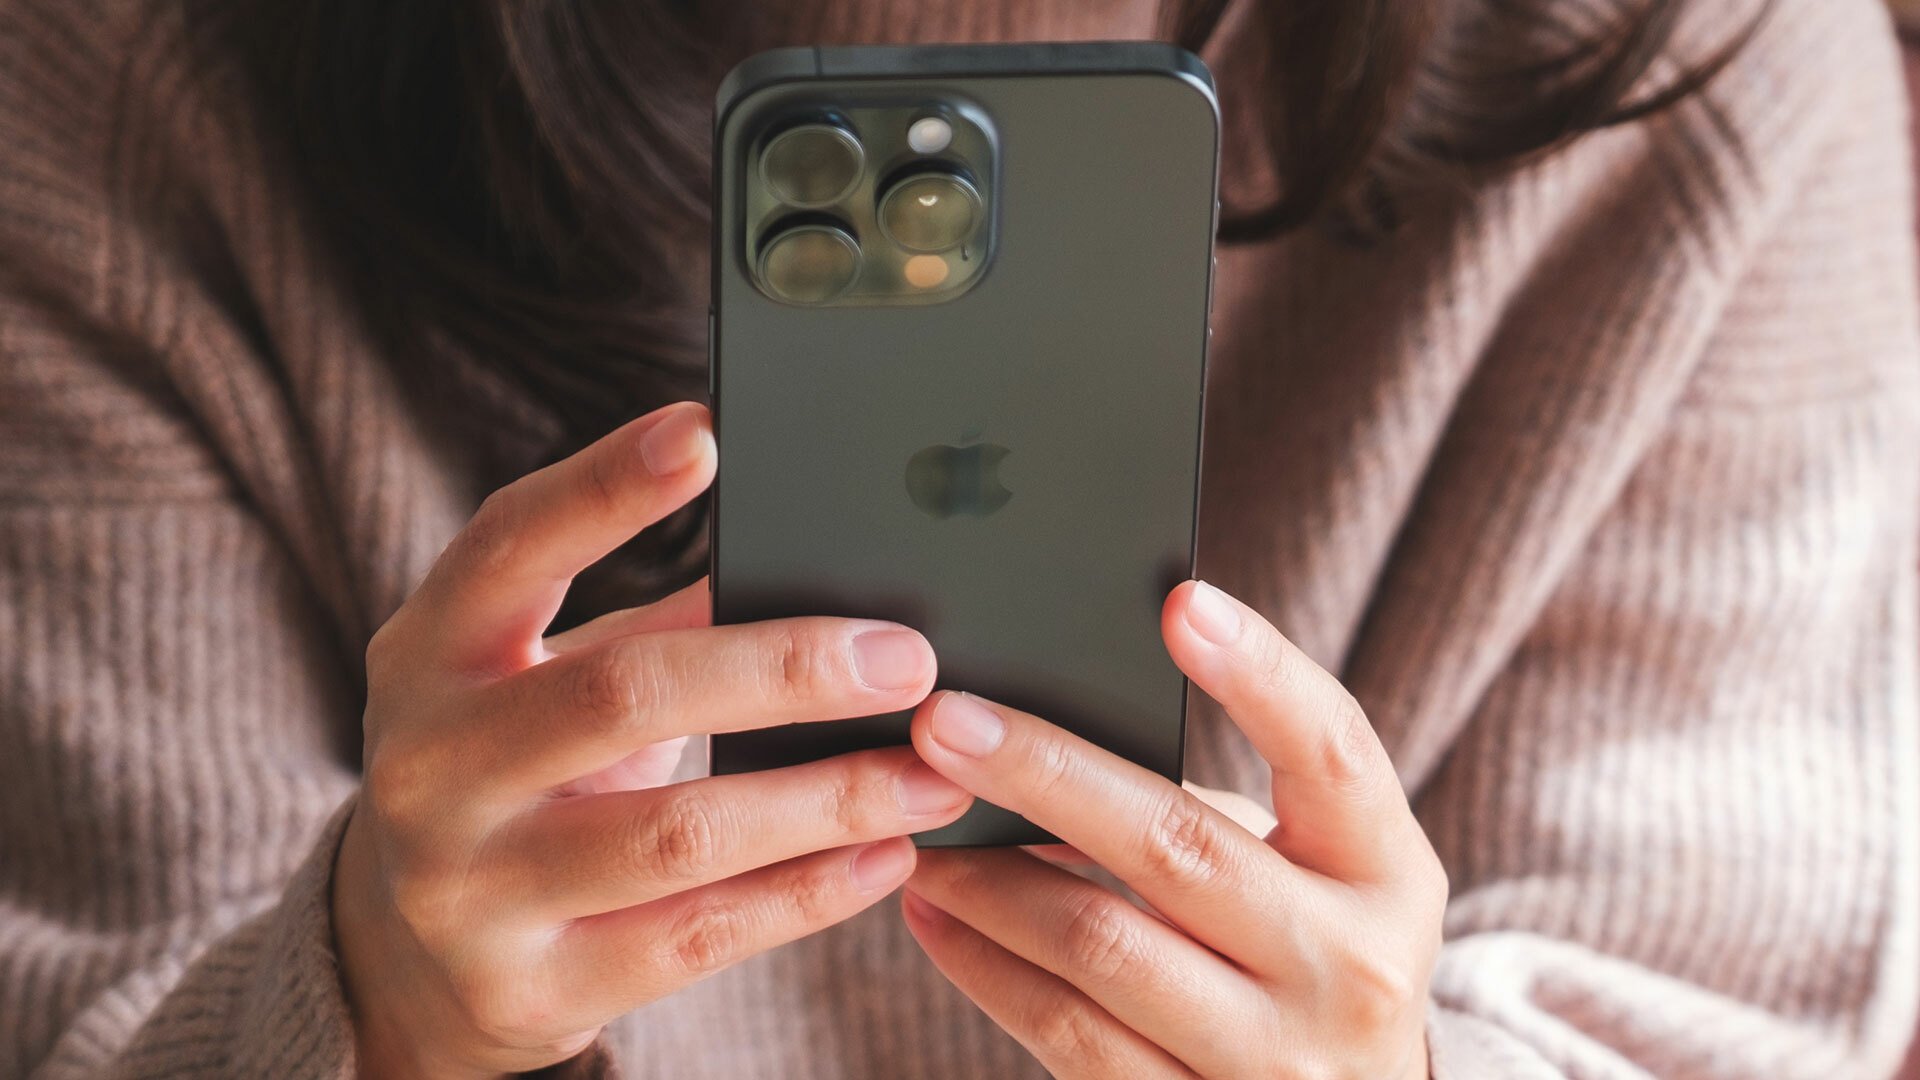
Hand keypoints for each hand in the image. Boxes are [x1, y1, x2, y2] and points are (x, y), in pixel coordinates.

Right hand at [333, 402, 973, 1079]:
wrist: (412, 957)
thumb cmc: (521, 773)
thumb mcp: (547, 681)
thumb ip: (659, 623)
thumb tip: (822, 561)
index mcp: (433, 652)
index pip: (510, 545)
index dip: (604, 487)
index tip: (708, 435)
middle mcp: (429, 764)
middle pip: (623, 694)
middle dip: (785, 672)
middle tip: (908, 658)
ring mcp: (469, 887)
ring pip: (679, 834)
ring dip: (829, 798)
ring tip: (934, 775)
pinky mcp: (529, 985)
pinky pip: (698, 937)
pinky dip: (808, 893)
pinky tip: (888, 855)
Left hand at [900, 581, 1444, 1079]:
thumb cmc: (1304, 950)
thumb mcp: (1312, 873)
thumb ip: (1212, 808)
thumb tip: (1038, 732)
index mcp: (1387, 873)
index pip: (1333, 750)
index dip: (1260, 672)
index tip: (1178, 601)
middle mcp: (1348, 966)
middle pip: (1178, 847)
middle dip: (1047, 773)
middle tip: (944, 720)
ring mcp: (1274, 1056)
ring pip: (1101, 943)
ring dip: (987, 878)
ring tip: (919, 821)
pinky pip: (1066, 1033)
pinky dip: (984, 963)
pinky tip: (934, 913)